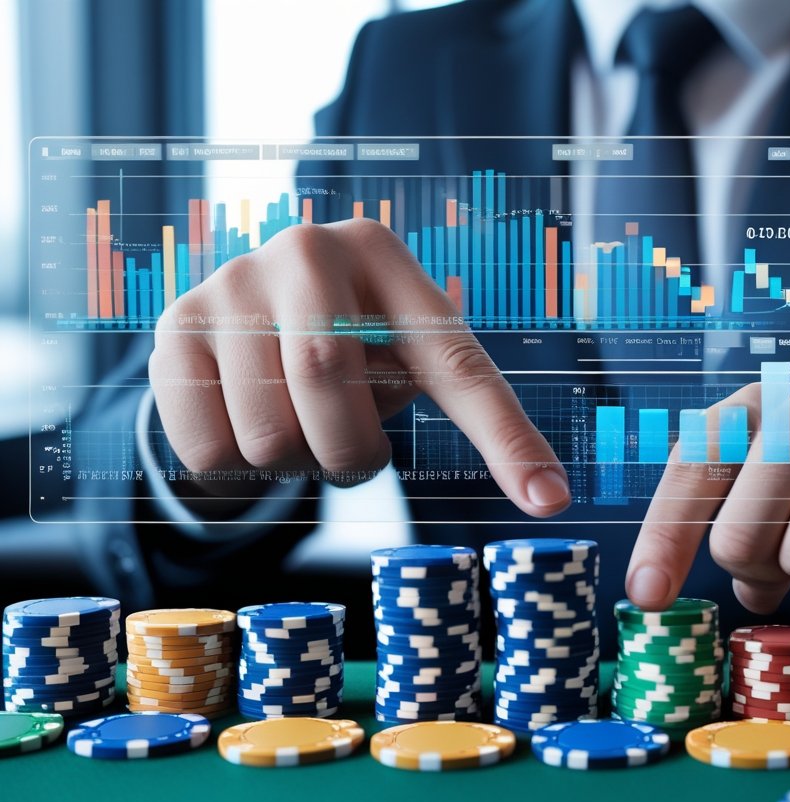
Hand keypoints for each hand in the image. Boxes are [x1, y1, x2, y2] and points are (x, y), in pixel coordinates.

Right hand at [149, 219, 569, 515]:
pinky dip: (237, 469)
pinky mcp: (173, 329)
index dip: (504, 438)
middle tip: (352, 456)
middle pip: (325, 382)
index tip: (550, 500)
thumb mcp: (421, 358)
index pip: (457, 362)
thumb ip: (487, 418)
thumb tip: (554, 497)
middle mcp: (305, 250)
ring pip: (264, 432)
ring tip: (299, 428)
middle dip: (349, 452)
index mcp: (386, 256)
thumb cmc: (365, 343)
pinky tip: (247, 424)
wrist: (258, 312)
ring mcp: (229, 283)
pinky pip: (207, 448)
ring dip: (293, 466)